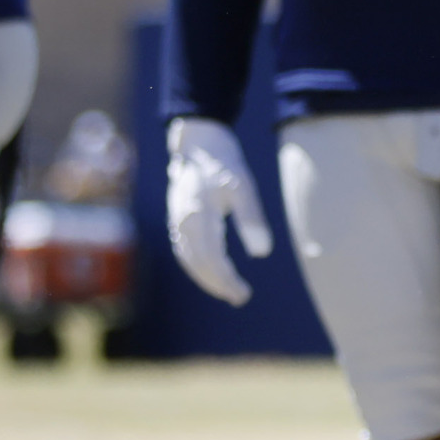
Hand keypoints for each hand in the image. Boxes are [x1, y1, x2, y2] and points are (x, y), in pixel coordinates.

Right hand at [163, 117, 271, 306]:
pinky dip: (197, 266)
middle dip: (217, 284)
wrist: (197, 141)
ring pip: (188, 259)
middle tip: (239, 298)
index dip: (225, 280)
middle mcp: (183, 221)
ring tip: (228, 291)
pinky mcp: (178, 218)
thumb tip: (262, 253)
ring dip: (206, 278)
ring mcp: (177, 220)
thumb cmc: (223, 162)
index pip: (210, 258)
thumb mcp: (242, 186)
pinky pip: (184, 250)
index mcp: (198, 214)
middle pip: (197, 264)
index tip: (242, 293)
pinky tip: (212, 272)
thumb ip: (251, 218)